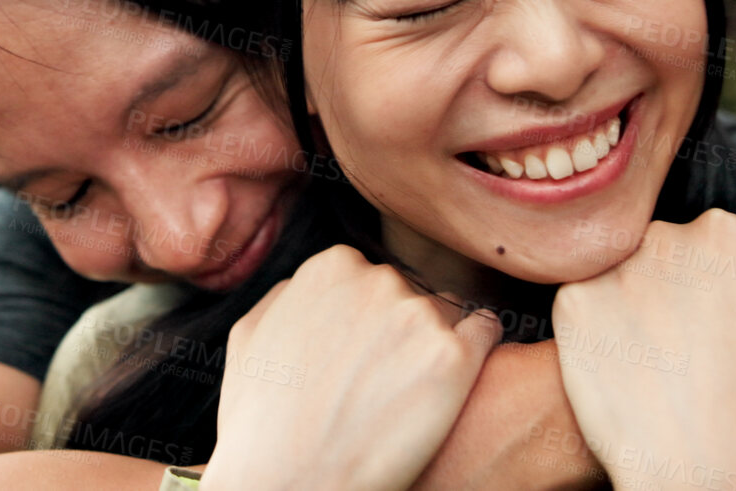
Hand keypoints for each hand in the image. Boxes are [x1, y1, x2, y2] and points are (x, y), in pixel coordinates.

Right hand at [201, 245, 503, 490]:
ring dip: (433, 346)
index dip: (367, 321)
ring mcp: (418, 316)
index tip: (361, 354)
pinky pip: (486, 331)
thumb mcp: (250, 336)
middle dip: (400, 332)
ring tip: (407, 395)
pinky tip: (455, 380)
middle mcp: (377, 279)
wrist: (289, 485)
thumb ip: (288, 295)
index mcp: (330, 267)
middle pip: (410, 294)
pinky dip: (477, 349)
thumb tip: (312, 288)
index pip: (370, 278)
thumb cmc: (261, 425)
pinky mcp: (452, 357)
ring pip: (447, 315)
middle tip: (380, 381)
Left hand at [551, 208, 735, 490]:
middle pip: (665, 252)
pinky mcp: (571, 304)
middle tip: (692, 350)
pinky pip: (584, 304)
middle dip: (676, 289)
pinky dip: (600, 331)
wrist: (701, 468)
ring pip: (622, 276)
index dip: (722, 289)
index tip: (726, 330)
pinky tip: (626, 368)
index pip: (713, 241)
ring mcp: (612, 269)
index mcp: (723, 232)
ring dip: (635, 307)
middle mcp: (663, 237)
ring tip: (660, 363)